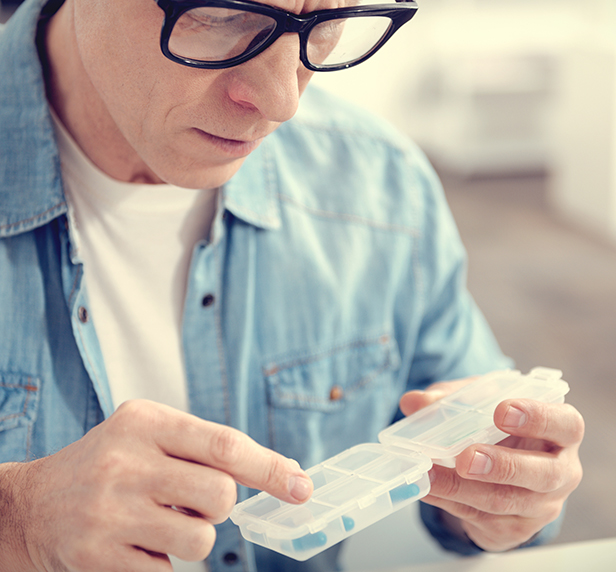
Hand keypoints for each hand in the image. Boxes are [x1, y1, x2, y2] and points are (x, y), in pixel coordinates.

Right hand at [0, 400, 312, 571]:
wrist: (34, 504)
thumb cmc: (112, 462)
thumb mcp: (152, 434)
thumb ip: (210, 449)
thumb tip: (284, 473)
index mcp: (144, 421)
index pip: (223, 445)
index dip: (270, 467)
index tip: (300, 487)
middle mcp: (126, 462)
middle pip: (220, 495)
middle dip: (221, 504)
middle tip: (192, 499)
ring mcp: (109, 512)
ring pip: (200, 539)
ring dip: (194, 536)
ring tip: (162, 521)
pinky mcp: (97, 557)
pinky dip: (165, 561)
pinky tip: (137, 542)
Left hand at [399, 378, 583, 551]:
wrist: (500, 472)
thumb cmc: (498, 427)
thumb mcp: (479, 403)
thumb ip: (450, 398)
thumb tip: (414, 401)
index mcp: (560, 431)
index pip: (565, 424)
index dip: (537, 417)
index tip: (502, 411)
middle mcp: (560, 471)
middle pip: (543, 473)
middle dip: (502, 465)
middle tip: (466, 457)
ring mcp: (540, 505)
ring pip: (505, 501)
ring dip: (462, 488)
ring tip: (430, 475)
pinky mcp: (514, 528)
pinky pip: (480, 517)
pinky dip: (449, 501)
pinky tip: (427, 488)